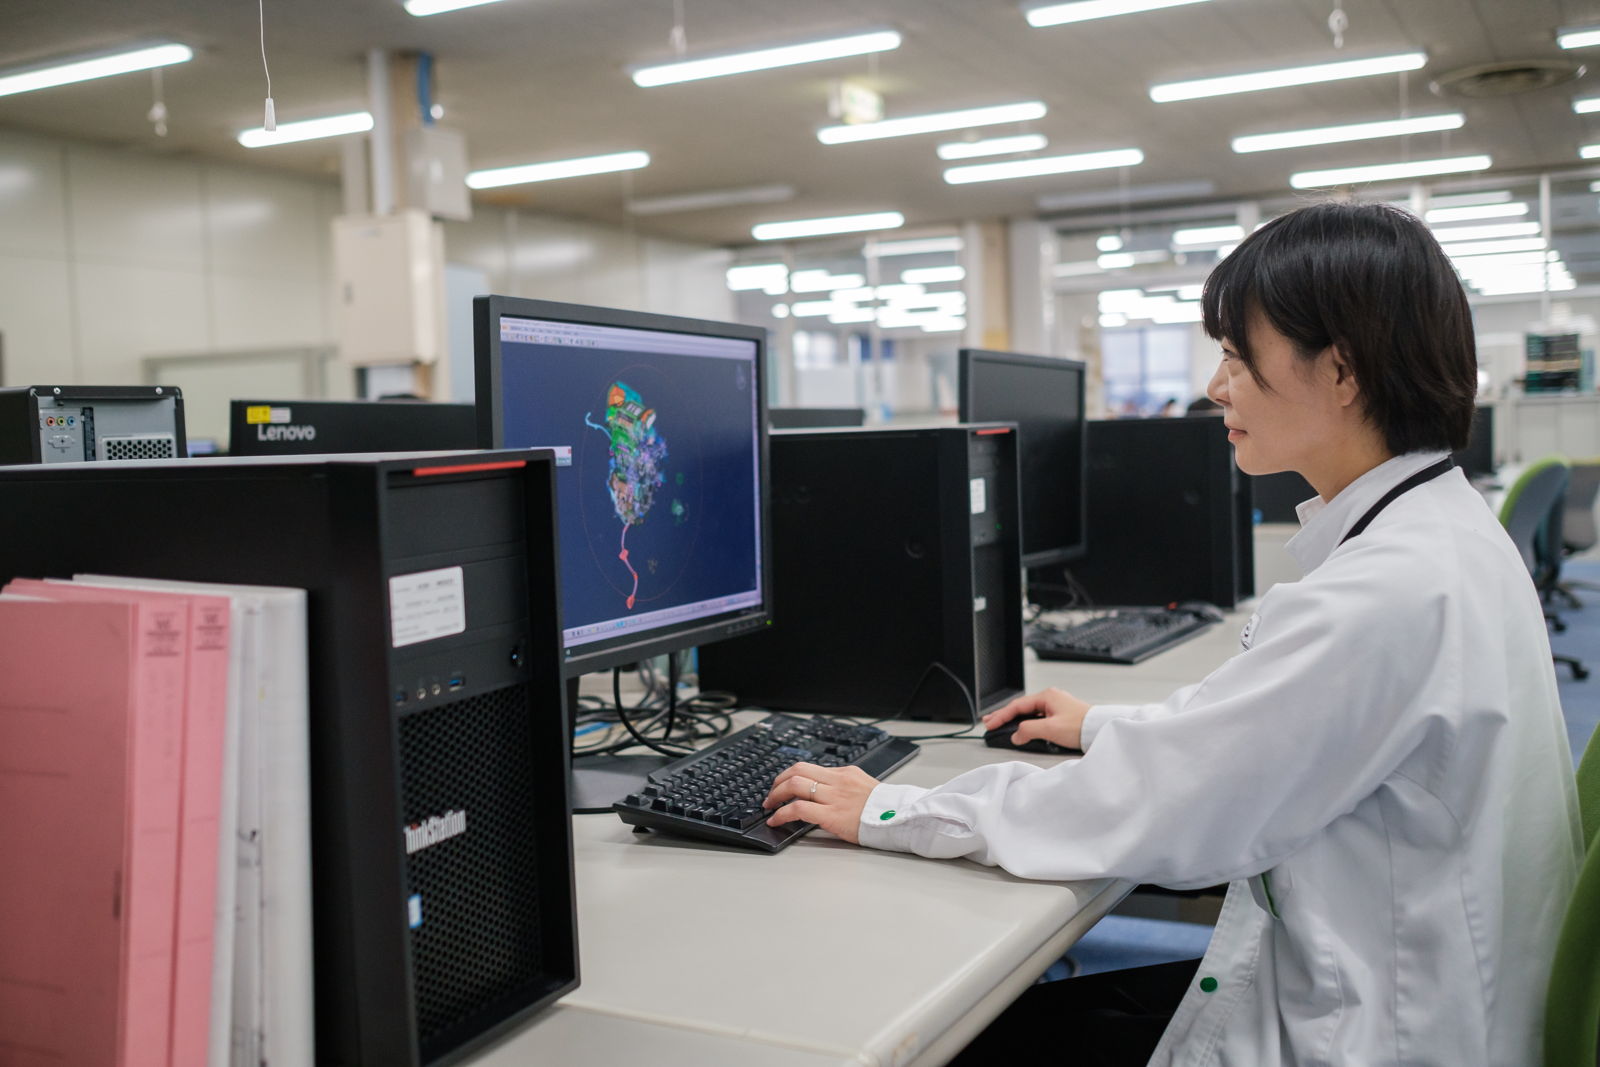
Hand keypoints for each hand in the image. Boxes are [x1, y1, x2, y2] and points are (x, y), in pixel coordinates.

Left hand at [762, 762, 879, 843]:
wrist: (900, 819)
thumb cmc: (885, 809)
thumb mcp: (864, 787)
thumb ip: (844, 786)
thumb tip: (824, 791)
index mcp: (845, 773)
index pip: (809, 767)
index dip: (789, 776)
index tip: (782, 785)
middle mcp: (837, 781)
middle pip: (797, 770)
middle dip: (778, 781)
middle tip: (771, 794)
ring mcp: (834, 797)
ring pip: (795, 785)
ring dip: (776, 795)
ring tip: (769, 806)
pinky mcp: (832, 815)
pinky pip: (799, 809)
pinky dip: (782, 814)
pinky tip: (776, 820)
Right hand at [982, 687, 1091, 750]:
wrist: (1101, 729)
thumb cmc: (1081, 726)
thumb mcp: (1051, 729)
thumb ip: (1029, 730)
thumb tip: (1016, 735)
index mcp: (1047, 696)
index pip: (1017, 706)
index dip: (1001, 716)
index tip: (990, 724)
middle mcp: (1051, 698)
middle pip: (1021, 707)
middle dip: (1004, 715)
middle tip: (989, 722)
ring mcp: (1056, 706)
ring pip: (1029, 712)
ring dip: (1015, 719)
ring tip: (1001, 725)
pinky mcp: (1061, 715)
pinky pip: (1038, 717)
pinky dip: (1027, 722)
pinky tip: (1022, 728)